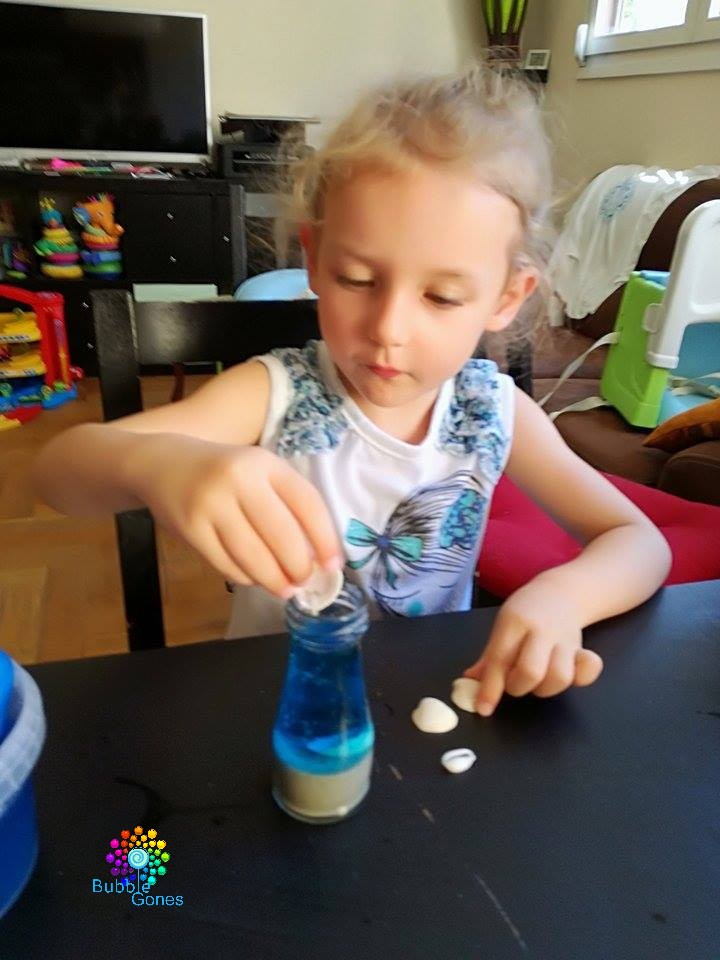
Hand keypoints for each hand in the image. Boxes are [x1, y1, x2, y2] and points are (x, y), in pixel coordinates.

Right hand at [129, 437, 341, 598]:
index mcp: (265, 463)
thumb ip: (286, 504)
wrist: (162, 464)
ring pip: (254, 557)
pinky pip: (227, 566)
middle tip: (305, 582)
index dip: (325, 539)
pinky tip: (254, 578)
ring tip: (284, 588)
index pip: (308, 504)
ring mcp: (212, 505)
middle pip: (283, 536)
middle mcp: (239, 479)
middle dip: (300, 567)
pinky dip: (245, 578)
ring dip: (274, 580)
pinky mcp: (190, 530)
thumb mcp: (258, 471)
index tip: (334, 565)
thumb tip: (317, 557)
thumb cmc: (224, 472)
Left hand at [463, 578, 603, 715]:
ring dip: (545, 688)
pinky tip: (570, 675)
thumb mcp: (502, 626)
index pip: (500, 658)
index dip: (491, 688)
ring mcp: (565, 639)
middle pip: (531, 670)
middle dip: (518, 686)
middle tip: (514, 682)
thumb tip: (470, 681)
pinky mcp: (584, 649)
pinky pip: (590, 669)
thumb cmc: (526, 612)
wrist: (562, 592)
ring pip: (560, 676)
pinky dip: (581, 678)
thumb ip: (489, 656)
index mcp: (515, 622)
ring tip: (537, 680)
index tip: (484, 709)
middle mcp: (541, 630)